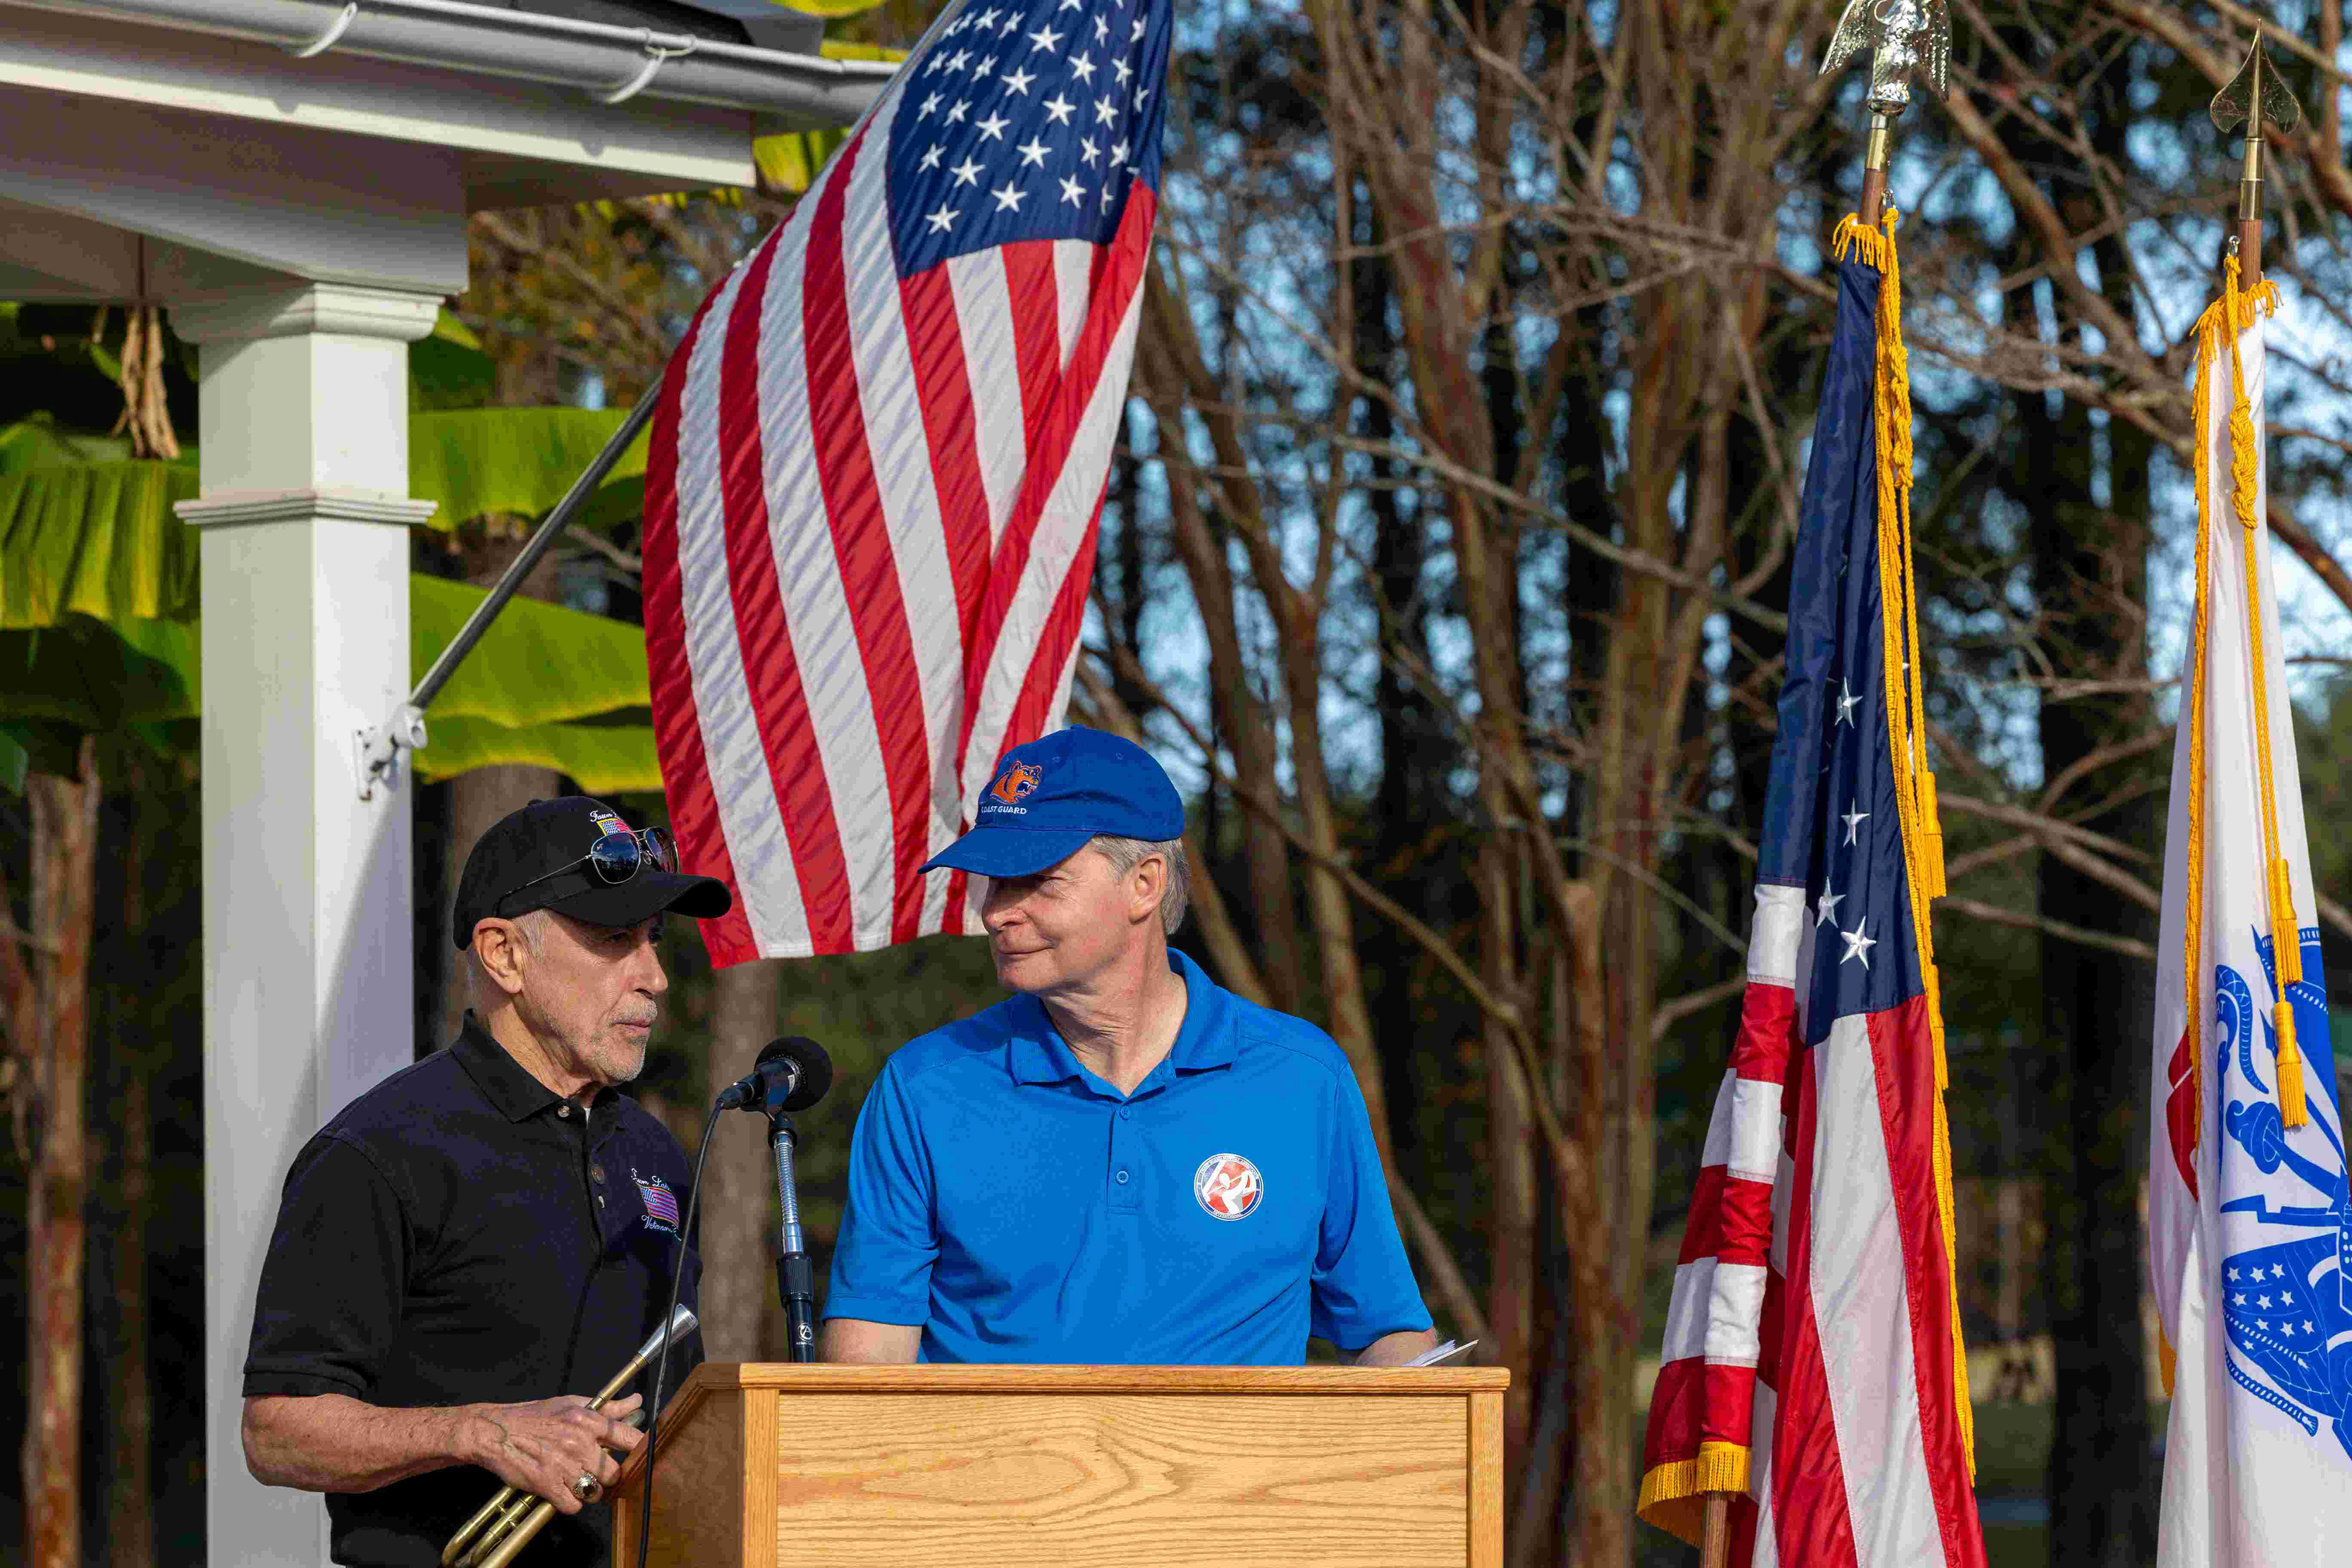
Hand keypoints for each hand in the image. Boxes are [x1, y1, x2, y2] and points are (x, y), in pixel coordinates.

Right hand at [463, 1393, 644, 1512]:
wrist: (495, 1432)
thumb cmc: (534, 1417)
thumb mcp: (573, 1403)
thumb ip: (608, 1407)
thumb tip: (637, 1403)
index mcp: (589, 1421)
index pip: (631, 1439)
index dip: (639, 1452)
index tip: (638, 1458)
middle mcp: (580, 1443)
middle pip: (615, 1473)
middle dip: (609, 1476)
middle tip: (597, 1472)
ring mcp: (564, 1466)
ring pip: (596, 1491)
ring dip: (589, 1490)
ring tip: (578, 1481)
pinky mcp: (547, 1485)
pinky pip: (573, 1505)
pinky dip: (570, 1502)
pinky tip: (563, 1491)